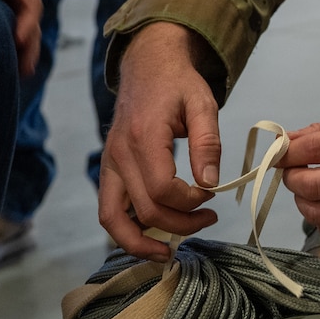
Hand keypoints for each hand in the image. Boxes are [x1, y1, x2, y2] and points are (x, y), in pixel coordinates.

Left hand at [0, 0, 40, 75]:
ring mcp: (5, 2)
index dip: (28, 26)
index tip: (18, 43)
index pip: (31, 5)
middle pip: (30, 23)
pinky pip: (4, 31)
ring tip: (13, 77)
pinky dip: (5, 49)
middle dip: (29, 48)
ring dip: (20, 53)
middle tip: (21, 72)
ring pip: (20, 31)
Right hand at [99, 22, 224, 259]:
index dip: (189, 202)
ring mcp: (109, 164)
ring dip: (141, 243)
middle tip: (209, 217)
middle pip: (144, 210)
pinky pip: (108, 210)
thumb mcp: (202, 103)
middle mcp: (120, 154)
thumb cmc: (178, 83)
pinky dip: (126, 231)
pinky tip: (151, 238)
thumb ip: (207, 144)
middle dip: (180, 224)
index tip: (211, 195)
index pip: (161, 189)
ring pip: (113, 220)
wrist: (148, 65)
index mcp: (144, 136)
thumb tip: (210, 184)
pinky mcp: (108, 169)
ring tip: (168, 253)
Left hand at [278, 115, 319, 237]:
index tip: (276, 154)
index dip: (285, 153)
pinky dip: (318, 216)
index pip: (312, 149)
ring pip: (316, 212)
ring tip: (307, 189)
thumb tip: (284, 142)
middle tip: (292, 172)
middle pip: (310, 184)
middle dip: (290, 177)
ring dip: (301, 200)